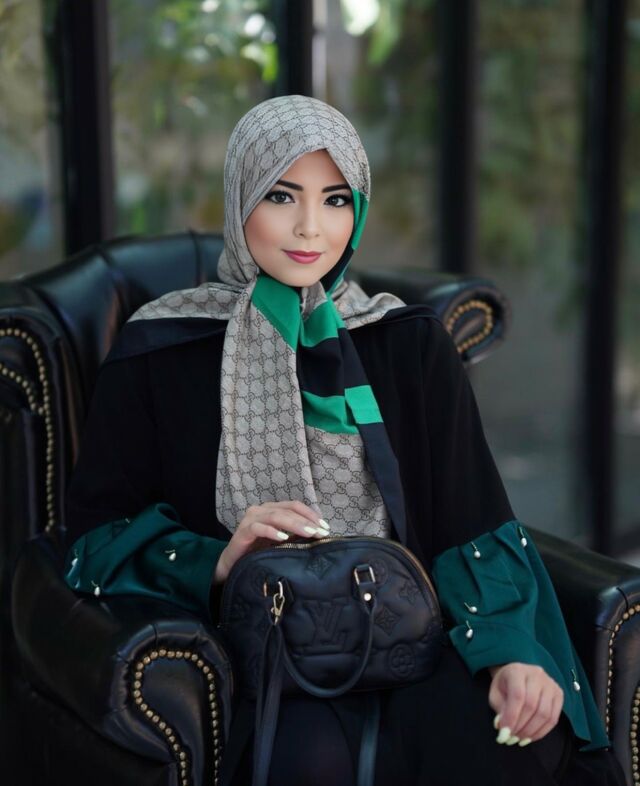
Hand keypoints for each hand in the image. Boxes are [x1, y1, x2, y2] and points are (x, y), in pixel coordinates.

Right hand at [213, 501, 328, 582]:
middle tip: (321, 532)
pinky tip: (283, 538)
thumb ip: (294, 535)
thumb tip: (319, 535)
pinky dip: (272, 531)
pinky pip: (258, 528)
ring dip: (294, 524)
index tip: (325, 527)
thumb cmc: (258, 551)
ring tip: (309, 533)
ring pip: (275, 516)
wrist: (233, 564)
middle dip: (306, 521)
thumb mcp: (280, 542)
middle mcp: (261, 510)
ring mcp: (251, 519)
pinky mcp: (242, 531)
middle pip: (287, 510)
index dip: (311, 514)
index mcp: (272, 509)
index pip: (294, 506)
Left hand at [488, 663, 563, 746]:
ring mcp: (550, 684)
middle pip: (532, 706)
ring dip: (531, 732)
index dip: (511, 717)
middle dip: (521, 727)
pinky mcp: (559, 695)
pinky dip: (541, 732)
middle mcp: (537, 675)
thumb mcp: (495, 693)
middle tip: (510, 739)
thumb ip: (499, 709)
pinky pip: (553, 718)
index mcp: (517, 671)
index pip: (518, 696)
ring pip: (545, 714)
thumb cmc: (505, 685)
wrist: (518, 675)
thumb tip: (503, 728)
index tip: (503, 734)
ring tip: (519, 740)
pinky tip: (530, 737)